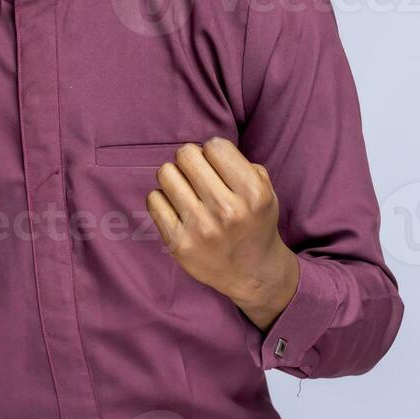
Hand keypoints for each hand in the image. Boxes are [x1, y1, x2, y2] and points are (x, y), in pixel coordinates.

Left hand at [144, 137, 298, 330]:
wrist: (252, 272)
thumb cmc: (254, 223)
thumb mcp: (265, 191)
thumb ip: (241, 164)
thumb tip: (205, 148)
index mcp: (253, 194)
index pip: (215, 146)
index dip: (213, 151)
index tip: (215, 164)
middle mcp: (227, 211)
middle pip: (186, 155)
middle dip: (190, 159)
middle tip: (196, 174)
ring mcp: (200, 229)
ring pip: (166, 173)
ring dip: (175, 177)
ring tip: (186, 189)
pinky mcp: (178, 244)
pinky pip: (154, 199)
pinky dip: (163, 199)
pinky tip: (177, 207)